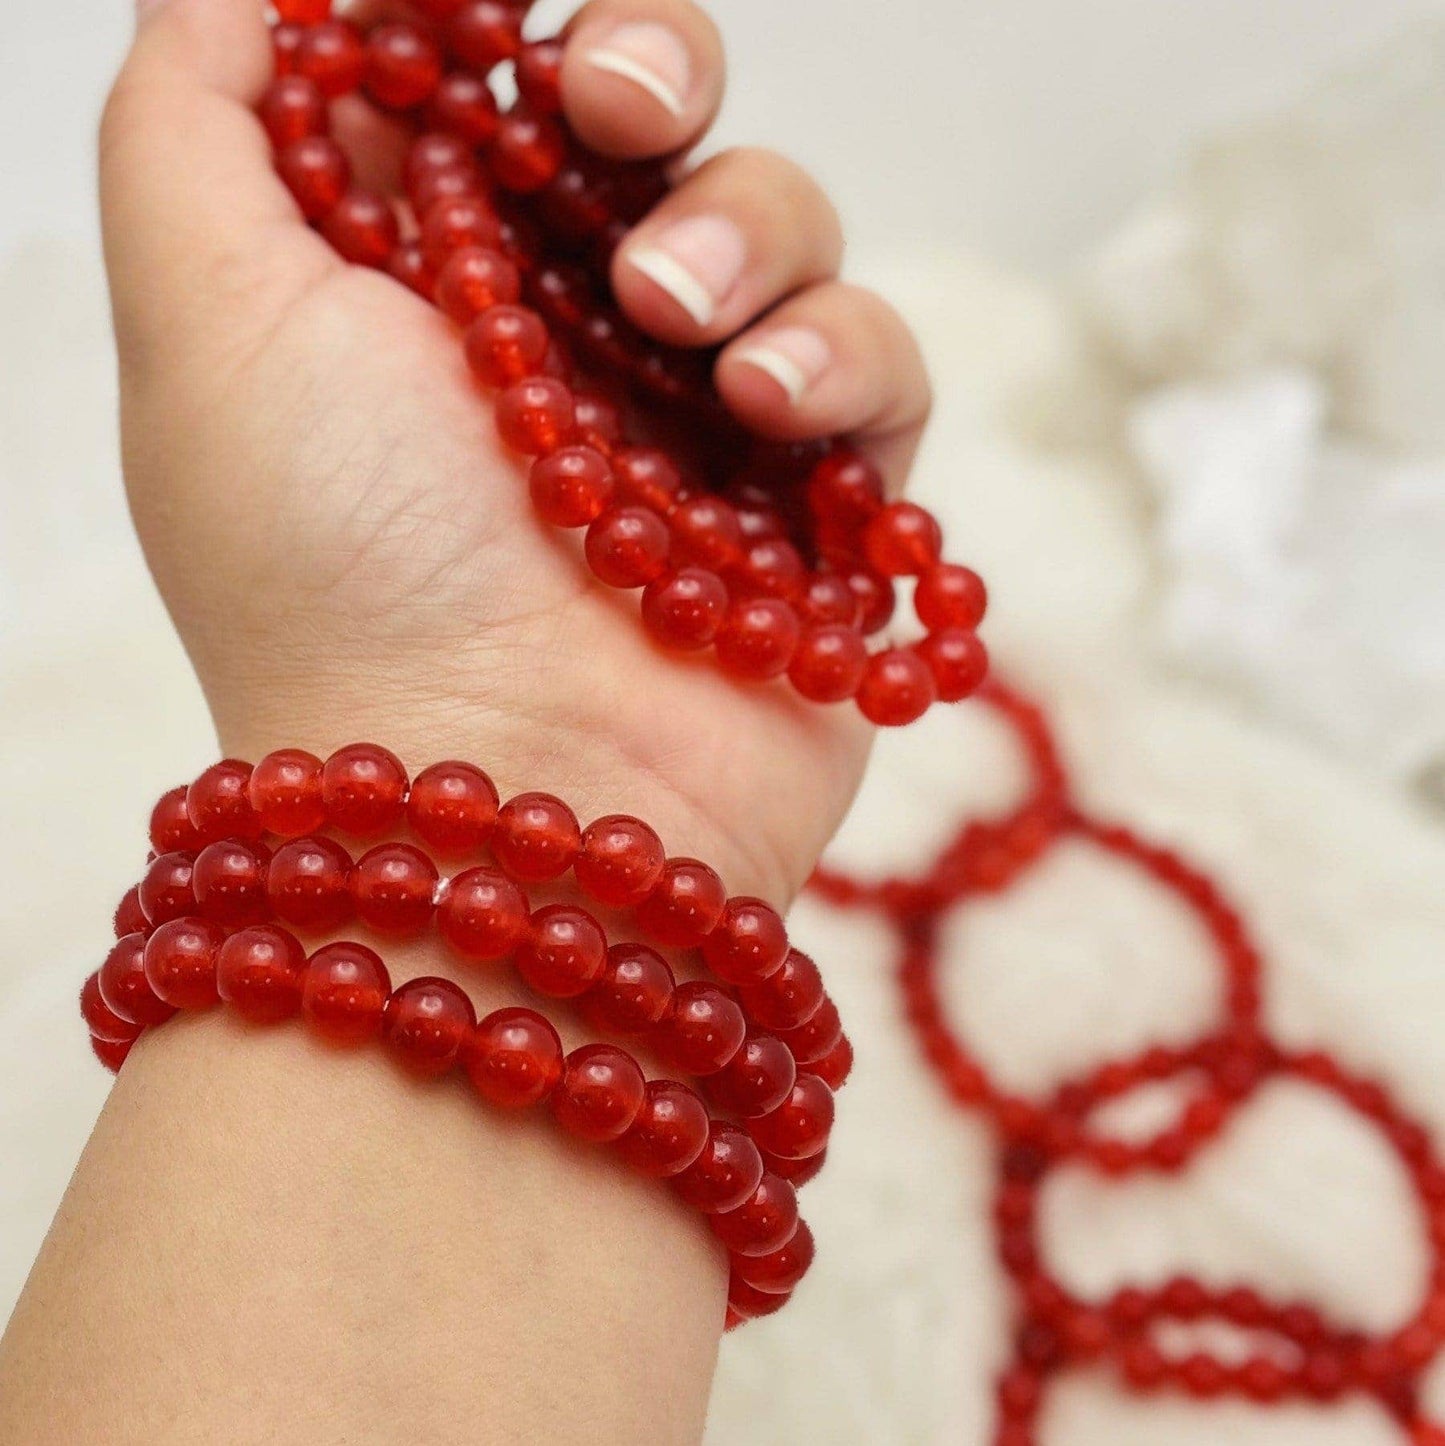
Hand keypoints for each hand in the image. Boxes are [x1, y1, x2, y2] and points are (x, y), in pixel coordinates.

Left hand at [100, 0, 932, 901]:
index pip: (491, 92)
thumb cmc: (342, 575)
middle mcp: (567, 340)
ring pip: (782, 228)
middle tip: (620, 113)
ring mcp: (698, 423)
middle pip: (655, 128)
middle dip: (655, 72)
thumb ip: (196, 121)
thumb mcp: (206, 323)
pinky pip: (881, 371)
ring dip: (750, 236)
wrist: (505, 804)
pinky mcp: (812, 506)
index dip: (510, 37)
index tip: (507, 43)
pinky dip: (845, 362)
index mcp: (429, 283)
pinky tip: (771, 413)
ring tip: (683, 330)